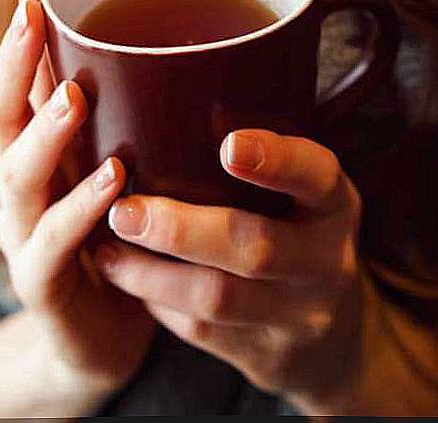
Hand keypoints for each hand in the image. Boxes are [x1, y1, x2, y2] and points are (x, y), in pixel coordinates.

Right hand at [0, 0, 154, 393]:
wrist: (106, 335)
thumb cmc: (117, 237)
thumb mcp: (117, 165)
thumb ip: (127, 115)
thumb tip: (176, 44)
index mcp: (35, 149)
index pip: (16, 73)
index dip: (19, 21)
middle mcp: (18, 183)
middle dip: (13, 61)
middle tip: (35, 14)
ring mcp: (23, 233)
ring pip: (16, 176)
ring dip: (44, 133)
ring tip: (72, 95)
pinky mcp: (42, 283)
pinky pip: (54, 245)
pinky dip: (80, 211)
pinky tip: (113, 182)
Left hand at [95, 129, 367, 404]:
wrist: (329, 341)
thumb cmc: (295, 234)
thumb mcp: (300, 194)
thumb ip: (260, 154)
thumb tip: (168, 82)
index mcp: (332, 204)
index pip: (316, 176)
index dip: (276, 160)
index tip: (227, 145)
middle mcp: (325, 261)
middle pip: (256, 248)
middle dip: (181, 230)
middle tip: (125, 210)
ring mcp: (296, 315)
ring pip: (217, 298)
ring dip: (151, 273)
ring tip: (105, 248)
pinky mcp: (262, 354)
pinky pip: (200, 331)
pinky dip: (155, 302)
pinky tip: (124, 276)